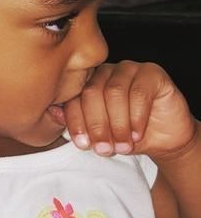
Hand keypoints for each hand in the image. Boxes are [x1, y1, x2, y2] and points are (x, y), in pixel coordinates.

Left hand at [63, 61, 196, 159]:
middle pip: (92, 92)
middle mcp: (105, 71)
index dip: (76, 121)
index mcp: (87, 82)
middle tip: (104, 148)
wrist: (163, 139)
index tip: (82, 144)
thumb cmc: (126, 135)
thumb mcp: (100, 136)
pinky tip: (137, 134)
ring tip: (123, 145)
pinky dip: (136, 117)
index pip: (74, 97)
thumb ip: (78, 124)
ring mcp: (128, 69)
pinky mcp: (151, 73)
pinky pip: (138, 92)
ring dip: (117, 123)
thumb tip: (53, 114)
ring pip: (114, 92)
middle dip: (96, 124)